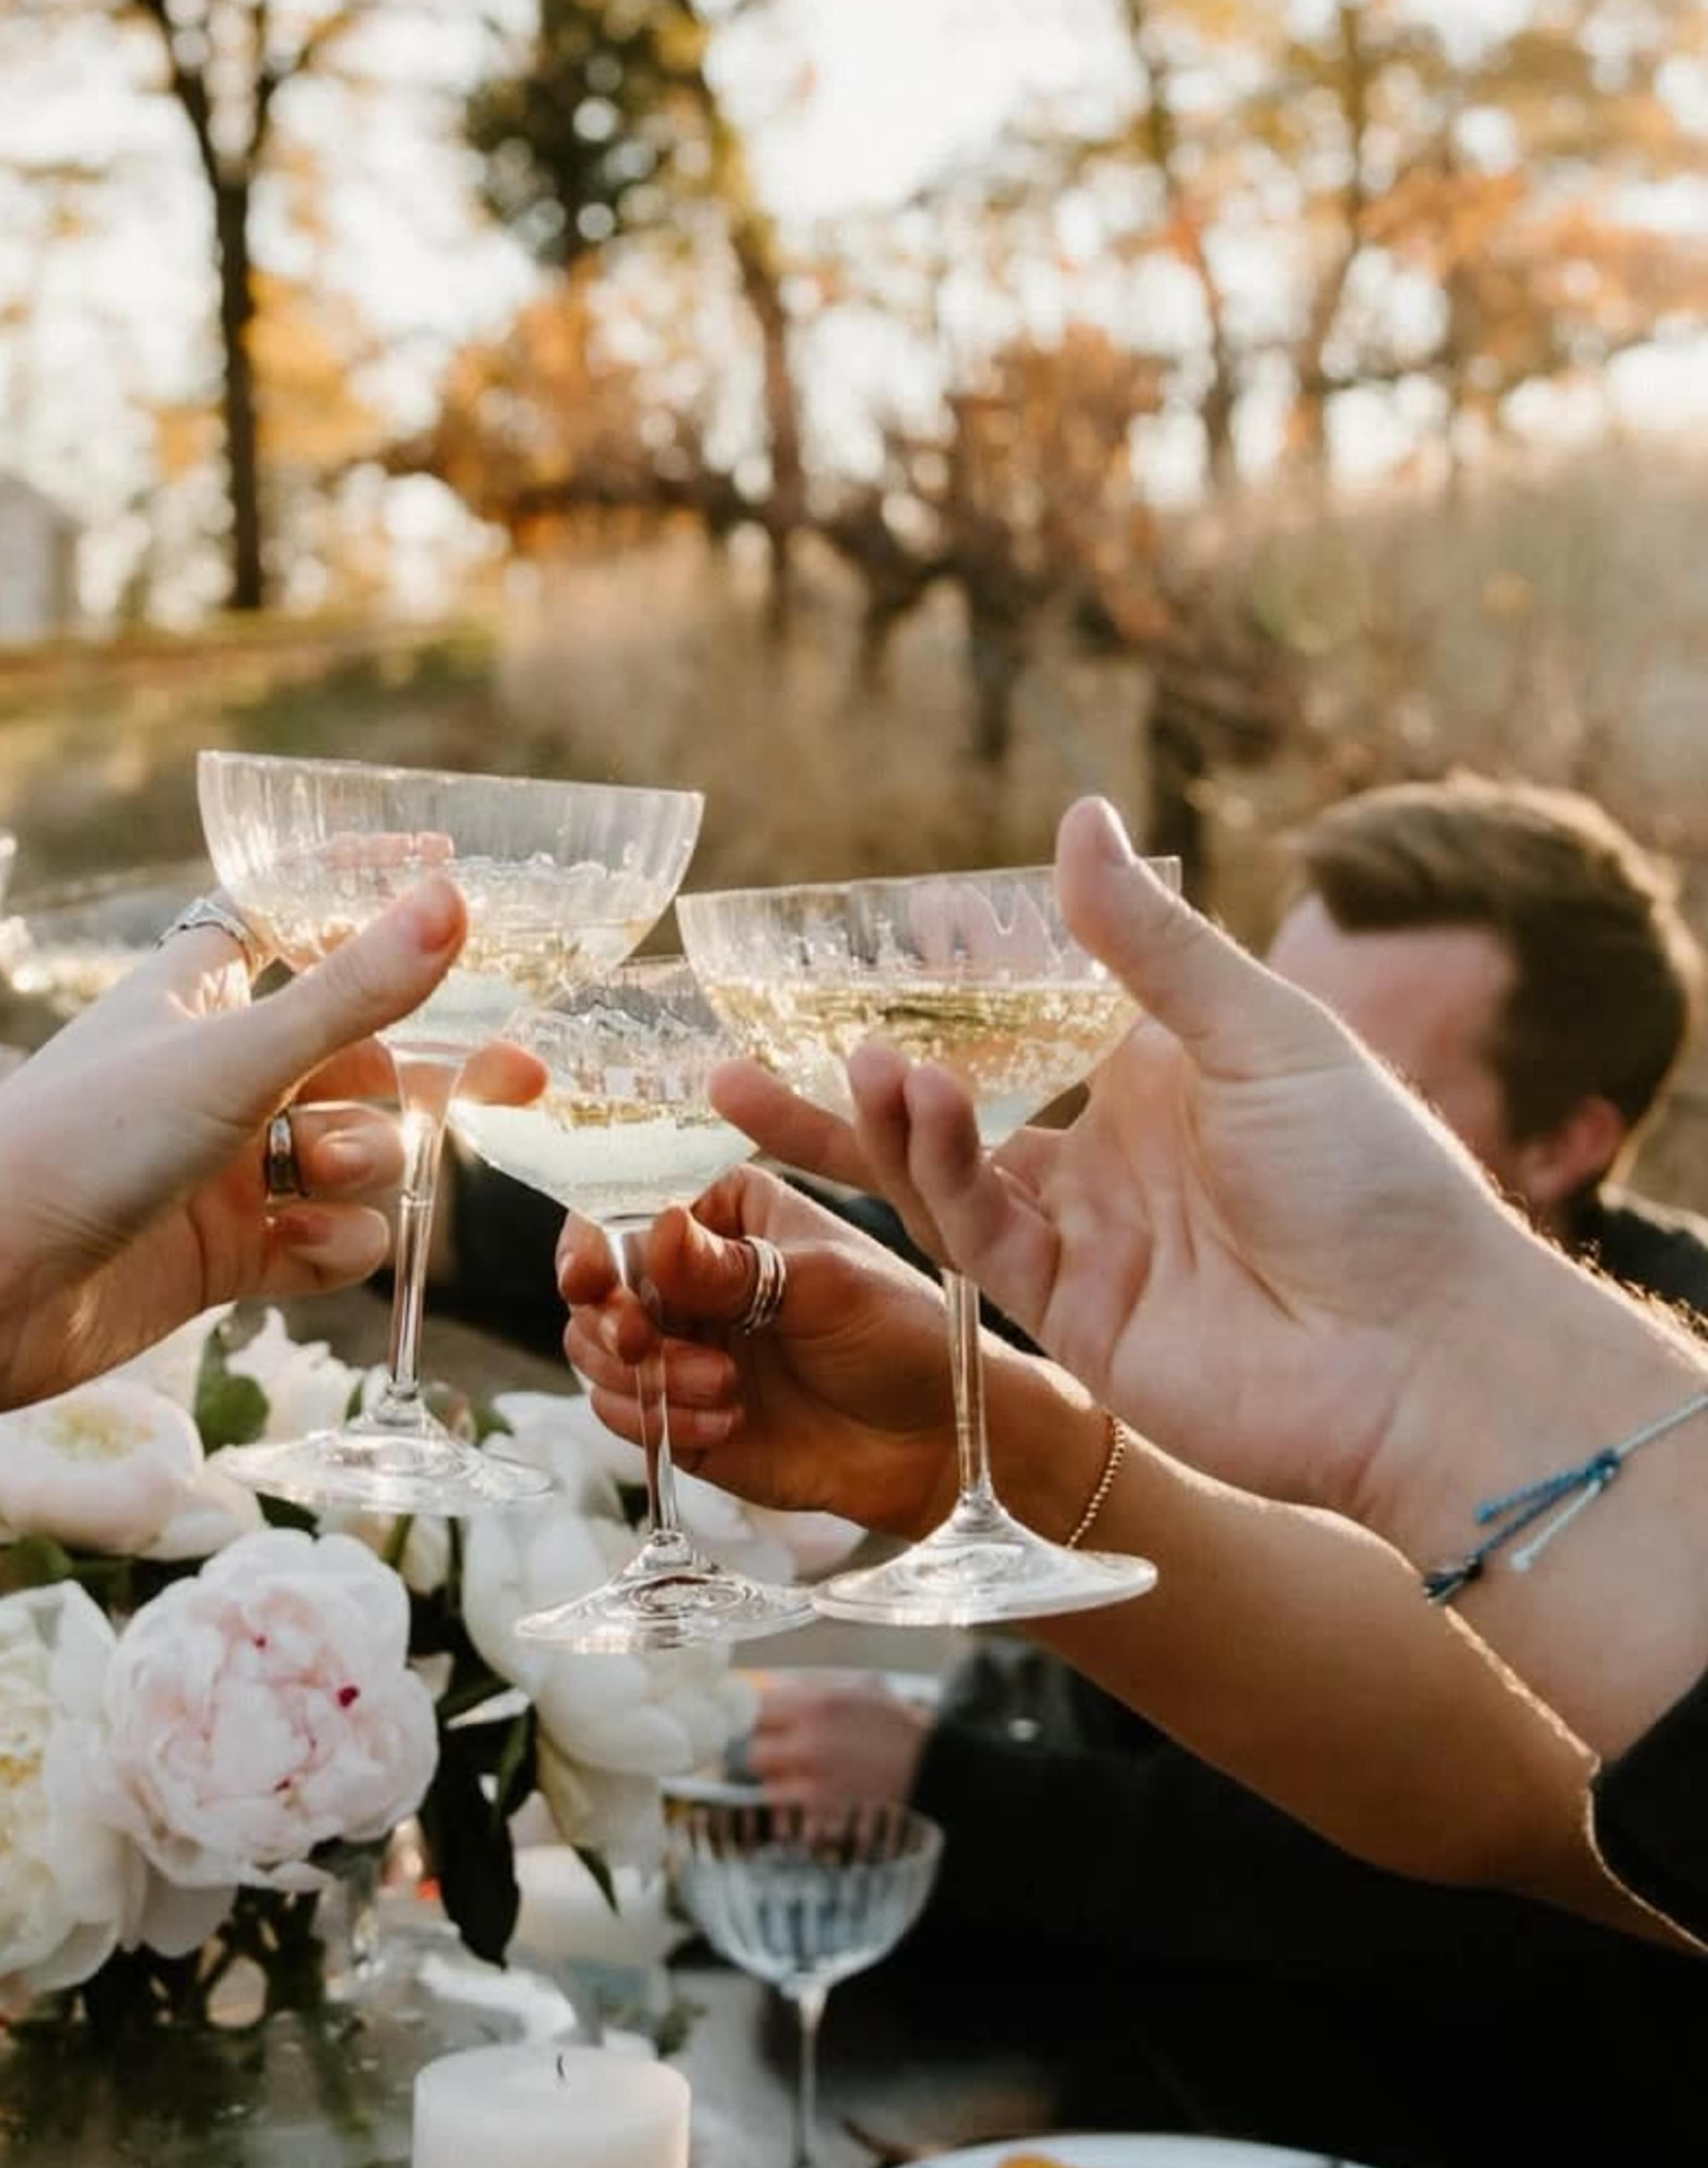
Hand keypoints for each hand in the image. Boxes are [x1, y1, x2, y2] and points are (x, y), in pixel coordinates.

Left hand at [0, 877, 483, 1410]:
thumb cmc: (81, 1142)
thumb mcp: (234, 1057)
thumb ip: (353, 990)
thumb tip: (450, 898)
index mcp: (198, 994)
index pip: (294, 916)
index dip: (366, 897)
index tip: (447, 873)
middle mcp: (215, 1073)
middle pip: (355, 1054)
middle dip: (413, 1075)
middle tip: (515, 1078)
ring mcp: (223, 1167)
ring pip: (351, 1149)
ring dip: (361, 1163)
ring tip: (313, 1177)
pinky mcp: (225, 1254)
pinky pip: (325, 1239)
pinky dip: (333, 1243)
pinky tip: (302, 1247)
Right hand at [557, 1171, 980, 1531]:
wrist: (935, 1440)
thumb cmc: (899, 1334)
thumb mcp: (824, 1285)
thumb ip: (734, 1268)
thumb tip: (658, 1231)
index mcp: (724, 1215)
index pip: (627, 1211)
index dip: (591, 1241)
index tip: (588, 1274)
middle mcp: (689, 1276)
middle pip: (596, 1287)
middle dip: (608, 1317)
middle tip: (638, 1340)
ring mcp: (682, 1346)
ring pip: (597, 1353)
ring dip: (646, 1373)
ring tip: (722, 1387)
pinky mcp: (681, 1413)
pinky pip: (628, 1415)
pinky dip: (660, 1420)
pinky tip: (727, 1421)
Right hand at [729, 795, 1534, 1526]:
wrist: (1426, 1354)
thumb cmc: (1376, 1179)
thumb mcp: (1263, 1030)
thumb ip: (1151, 942)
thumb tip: (1076, 813)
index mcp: (1156, 1077)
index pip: (1020, 1021)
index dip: (943, 986)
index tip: (869, 938)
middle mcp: (1106, 1157)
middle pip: (951, 1109)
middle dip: (846, 1082)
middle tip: (740, 1045)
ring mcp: (1084, 1240)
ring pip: (942, 1176)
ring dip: (885, 1119)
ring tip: (852, 1060)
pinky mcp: (1071, 1316)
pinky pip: (975, 1238)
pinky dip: (935, 1172)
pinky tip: (910, 1107)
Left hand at [749, 1677, 931, 1812]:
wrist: (931, 1768)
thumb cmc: (896, 1725)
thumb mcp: (855, 1688)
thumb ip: (810, 1689)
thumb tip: (767, 1690)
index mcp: (816, 1705)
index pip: (755, 1709)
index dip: (754, 1715)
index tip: (760, 1721)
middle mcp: (809, 1743)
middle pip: (754, 1750)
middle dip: (765, 1751)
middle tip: (780, 1751)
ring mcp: (815, 1782)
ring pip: (767, 1786)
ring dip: (779, 1781)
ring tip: (800, 1776)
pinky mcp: (825, 1813)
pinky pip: (790, 1810)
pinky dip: (795, 1805)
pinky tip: (815, 1795)